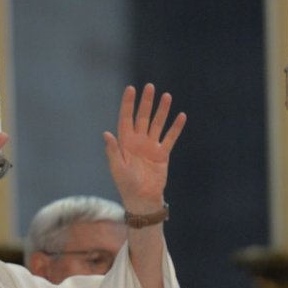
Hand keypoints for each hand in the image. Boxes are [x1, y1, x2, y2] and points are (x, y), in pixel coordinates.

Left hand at [104, 84, 185, 213]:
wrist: (142, 199)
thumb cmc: (126, 185)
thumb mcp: (117, 168)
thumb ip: (113, 151)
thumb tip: (106, 133)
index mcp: (125, 142)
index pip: (126, 118)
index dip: (128, 104)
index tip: (131, 89)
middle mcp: (138, 141)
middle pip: (142, 117)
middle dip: (146, 102)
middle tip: (149, 87)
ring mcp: (151, 146)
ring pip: (157, 124)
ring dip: (162, 110)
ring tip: (166, 96)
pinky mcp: (162, 154)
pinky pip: (170, 138)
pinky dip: (175, 127)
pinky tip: (181, 116)